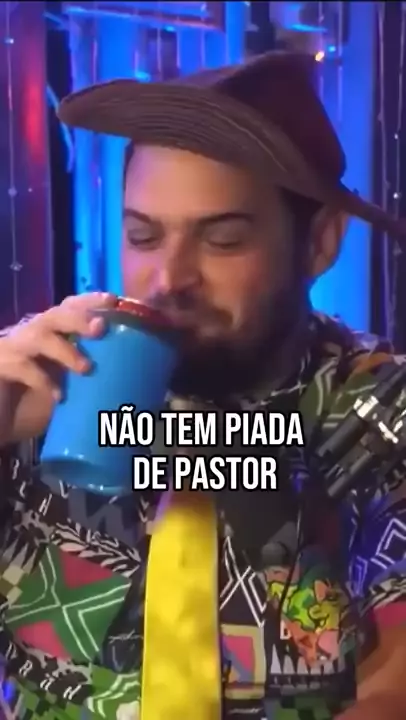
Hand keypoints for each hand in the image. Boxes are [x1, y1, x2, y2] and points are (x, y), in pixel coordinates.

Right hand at [0, 292, 116, 442]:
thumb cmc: (29, 407)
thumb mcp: (63, 388)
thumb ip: (82, 376)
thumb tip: (122, 373)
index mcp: (48, 335)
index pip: (69, 308)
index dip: (90, 301)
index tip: (113, 299)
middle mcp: (30, 335)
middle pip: (55, 315)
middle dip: (78, 318)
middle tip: (100, 327)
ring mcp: (10, 349)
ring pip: (38, 335)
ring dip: (64, 349)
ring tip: (86, 368)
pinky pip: (20, 365)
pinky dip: (42, 379)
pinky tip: (58, 395)